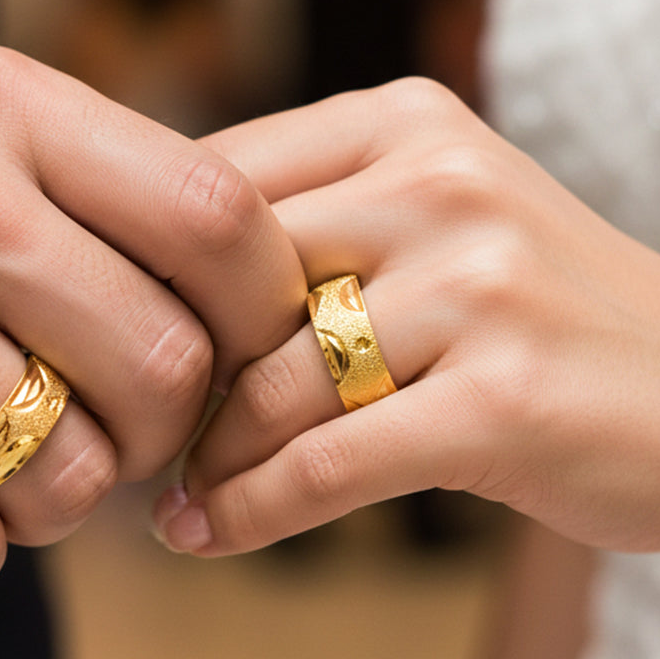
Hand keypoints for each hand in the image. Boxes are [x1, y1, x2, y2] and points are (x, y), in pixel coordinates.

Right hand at [0, 45, 306, 592]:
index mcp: (2, 109)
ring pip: (71, 476)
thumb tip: (238, 283)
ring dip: (66, 496)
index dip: (260, 304)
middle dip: (168, 428)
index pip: (214, 214)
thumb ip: (93, 181)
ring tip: (15, 459)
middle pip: (163, 366)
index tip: (241, 346)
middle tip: (123, 424)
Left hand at [154, 79, 659, 554]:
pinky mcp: (505, 400)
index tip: (110, 340)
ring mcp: (480, 288)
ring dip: (205, 457)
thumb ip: (318, 227)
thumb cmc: (549, 314)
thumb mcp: (440, 221)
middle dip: (171, 373)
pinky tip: (206, 535)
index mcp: (408, 124)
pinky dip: (249, 510)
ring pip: (267, 384)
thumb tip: (155, 288)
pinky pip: (325, 464)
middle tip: (135, 430)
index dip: (143, 273)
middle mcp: (441, 183)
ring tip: (179, 494)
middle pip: (229, 286)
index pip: (213, 184)